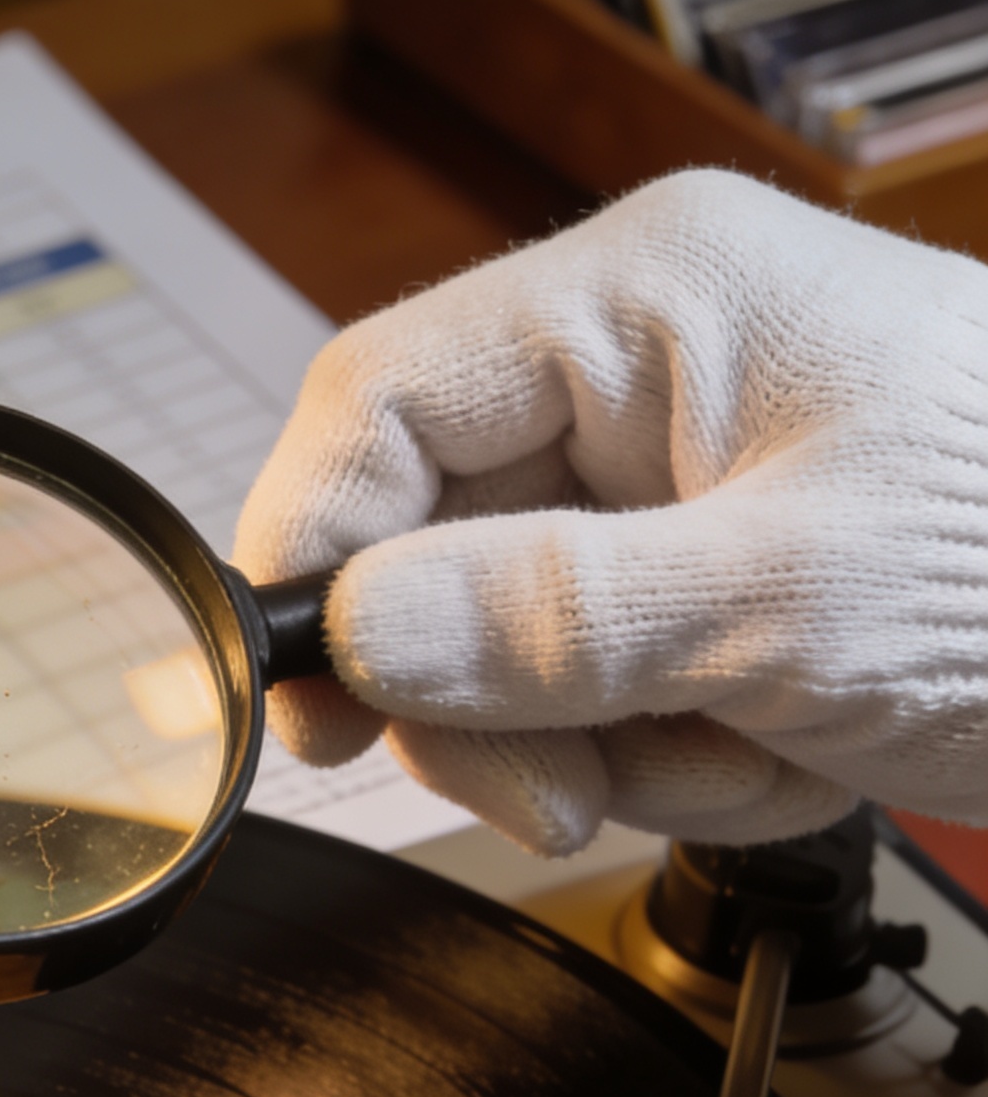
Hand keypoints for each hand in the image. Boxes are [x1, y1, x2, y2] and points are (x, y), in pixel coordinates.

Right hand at [237, 169, 987, 854]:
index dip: (310, 548)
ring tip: (727, 755)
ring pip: (498, 632)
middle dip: (483, 693)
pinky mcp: (704, 573)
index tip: (305, 699)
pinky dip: (657, 751)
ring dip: (586, 740)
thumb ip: (550, 618)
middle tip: (546, 795)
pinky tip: (768, 748)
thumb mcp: (790, 602)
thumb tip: (352, 636)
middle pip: (426, 537)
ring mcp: (670, 478)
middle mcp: (636, 372)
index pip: (375, 400)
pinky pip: (588, 679)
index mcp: (641, 301)